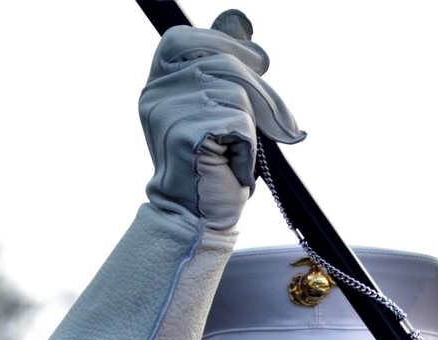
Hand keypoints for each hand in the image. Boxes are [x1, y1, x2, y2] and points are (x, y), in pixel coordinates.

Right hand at [141, 26, 303, 229]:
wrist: (197, 220)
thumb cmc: (212, 169)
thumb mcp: (218, 110)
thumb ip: (223, 67)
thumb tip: (242, 22)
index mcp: (158, 83)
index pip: (187, 39)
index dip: (226, 43)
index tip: (259, 63)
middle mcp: (156, 93)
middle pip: (224, 63)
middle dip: (261, 93)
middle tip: (282, 125)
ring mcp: (168, 112)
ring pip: (236, 93)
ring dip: (254, 128)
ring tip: (237, 156)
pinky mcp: (186, 133)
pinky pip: (239, 122)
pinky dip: (248, 149)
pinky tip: (232, 168)